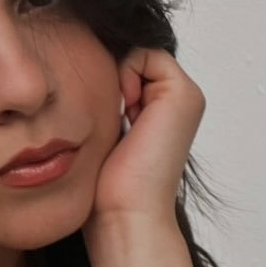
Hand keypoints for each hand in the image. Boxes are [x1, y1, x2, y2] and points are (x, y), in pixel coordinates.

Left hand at [89, 47, 204, 228]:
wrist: (125, 212)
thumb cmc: (106, 188)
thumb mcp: (99, 136)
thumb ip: (103, 105)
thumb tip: (81, 76)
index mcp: (160, 114)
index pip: (125, 71)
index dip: (105, 85)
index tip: (101, 120)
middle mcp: (175, 104)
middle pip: (130, 62)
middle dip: (110, 83)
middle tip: (111, 121)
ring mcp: (183, 97)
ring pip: (137, 57)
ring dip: (117, 81)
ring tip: (119, 120)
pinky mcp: (183, 94)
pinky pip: (146, 54)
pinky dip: (126, 73)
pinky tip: (124, 108)